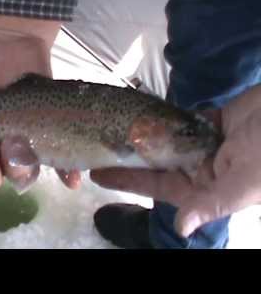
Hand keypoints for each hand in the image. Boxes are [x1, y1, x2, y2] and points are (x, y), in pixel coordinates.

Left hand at [90, 85, 260, 237]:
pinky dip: (164, 117)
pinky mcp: (214, 120)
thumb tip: (183, 228)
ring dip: (143, 135)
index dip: (128, 181)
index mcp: (210, 187)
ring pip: (167, 140)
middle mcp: (204, 167)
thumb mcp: (246, 182)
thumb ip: (213, 203)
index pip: (158, 187)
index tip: (99, 175)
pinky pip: (182, 120)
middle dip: (128, 156)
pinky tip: (141, 112)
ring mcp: (208, 142)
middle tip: (94, 146)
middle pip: (157, 162)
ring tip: (112, 127)